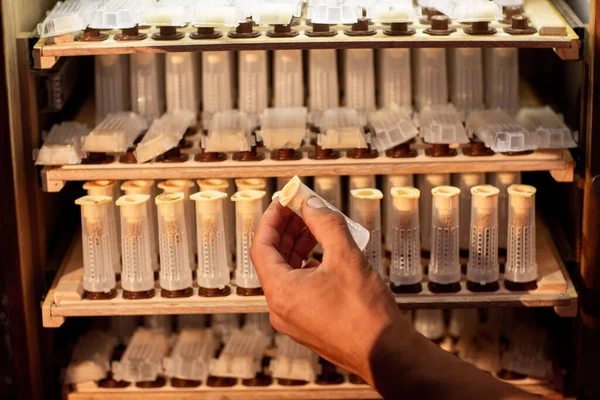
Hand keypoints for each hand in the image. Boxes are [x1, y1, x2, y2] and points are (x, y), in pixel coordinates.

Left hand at [250, 197, 405, 383]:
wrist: (387, 354)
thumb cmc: (366, 316)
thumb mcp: (346, 257)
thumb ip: (326, 224)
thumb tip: (312, 205)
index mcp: (281, 293)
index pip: (261, 247)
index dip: (271, 220)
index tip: (283, 202)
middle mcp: (281, 309)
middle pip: (273, 259)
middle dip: (287, 230)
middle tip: (300, 209)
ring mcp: (294, 319)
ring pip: (287, 273)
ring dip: (299, 247)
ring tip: (316, 227)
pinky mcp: (309, 324)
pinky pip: (299, 288)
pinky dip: (308, 266)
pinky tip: (324, 255)